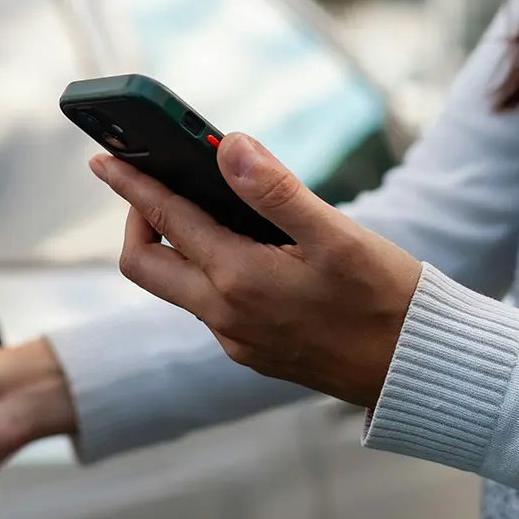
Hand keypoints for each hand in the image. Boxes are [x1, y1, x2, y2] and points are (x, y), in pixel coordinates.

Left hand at [90, 133, 421, 408]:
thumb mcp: (336, 235)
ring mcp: (236, 340)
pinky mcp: (254, 353)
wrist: (416, 371)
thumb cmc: (386, 299)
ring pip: (177, 288)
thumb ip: (276, 191)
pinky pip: (209, 308)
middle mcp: (225, 316)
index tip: (102, 157)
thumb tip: (229, 148)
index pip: (165, 220)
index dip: (130, 184)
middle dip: (137, 221)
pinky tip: (247, 252)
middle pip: (144, 265)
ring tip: (207, 208)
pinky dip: (209, 271)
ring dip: (176, 247)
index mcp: (239, 279)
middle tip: (156, 186)